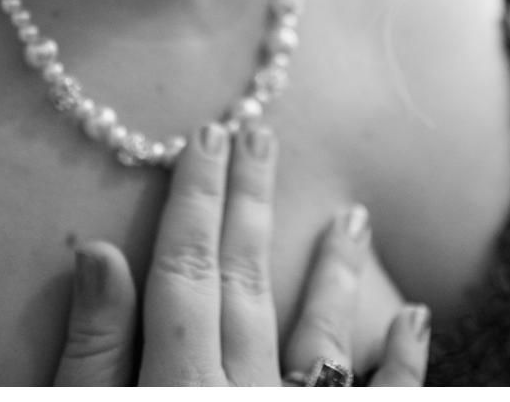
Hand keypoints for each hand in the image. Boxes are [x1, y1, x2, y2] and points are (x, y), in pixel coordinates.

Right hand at [52, 123, 431, 385]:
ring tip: (354, 216)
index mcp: (177, 386)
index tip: (205, 136)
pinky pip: (378, 400)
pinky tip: (416, 315)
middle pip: (247, 285)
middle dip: (250, 206)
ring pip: (322, 338)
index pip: (185, 272)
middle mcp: (245, 396)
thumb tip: (97, 253)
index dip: (194, 201)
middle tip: (261, 135)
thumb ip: (93, 354)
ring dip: (335, 272)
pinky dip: (401, 360)